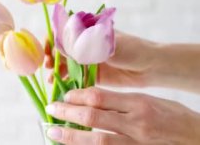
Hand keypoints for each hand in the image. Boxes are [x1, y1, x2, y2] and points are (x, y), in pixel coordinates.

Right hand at [44, 31, 158, 85]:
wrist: (150, 66)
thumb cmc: (130, 48)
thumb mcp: (103, 45)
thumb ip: (81, 47)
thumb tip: (58, 47)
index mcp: (87, 30)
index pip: (62, 31)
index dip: (51, 40)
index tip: (47, 50)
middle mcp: (83, 44)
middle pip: (60, 48)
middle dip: (51, 57)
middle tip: (47, 66)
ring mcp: (87, 60)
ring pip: (65, 64)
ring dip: (56, 70)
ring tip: (52, 79)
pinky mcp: (91, 74)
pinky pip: (74, 77)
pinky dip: (65, 80)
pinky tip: (60, 85)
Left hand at [45, 87, 199, 144]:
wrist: (197, 139)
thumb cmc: (174, 117)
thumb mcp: (149, 100)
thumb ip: (120, 101)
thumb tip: (90, 99)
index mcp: (139, 104)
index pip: (100, 97)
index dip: (77, 96)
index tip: (65, 96)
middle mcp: (137, 125)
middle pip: (93, 117)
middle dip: (68, 113)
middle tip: (51, 109)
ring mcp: (136, 144)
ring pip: (97, 141)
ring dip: (71, 137)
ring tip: (53, 132)